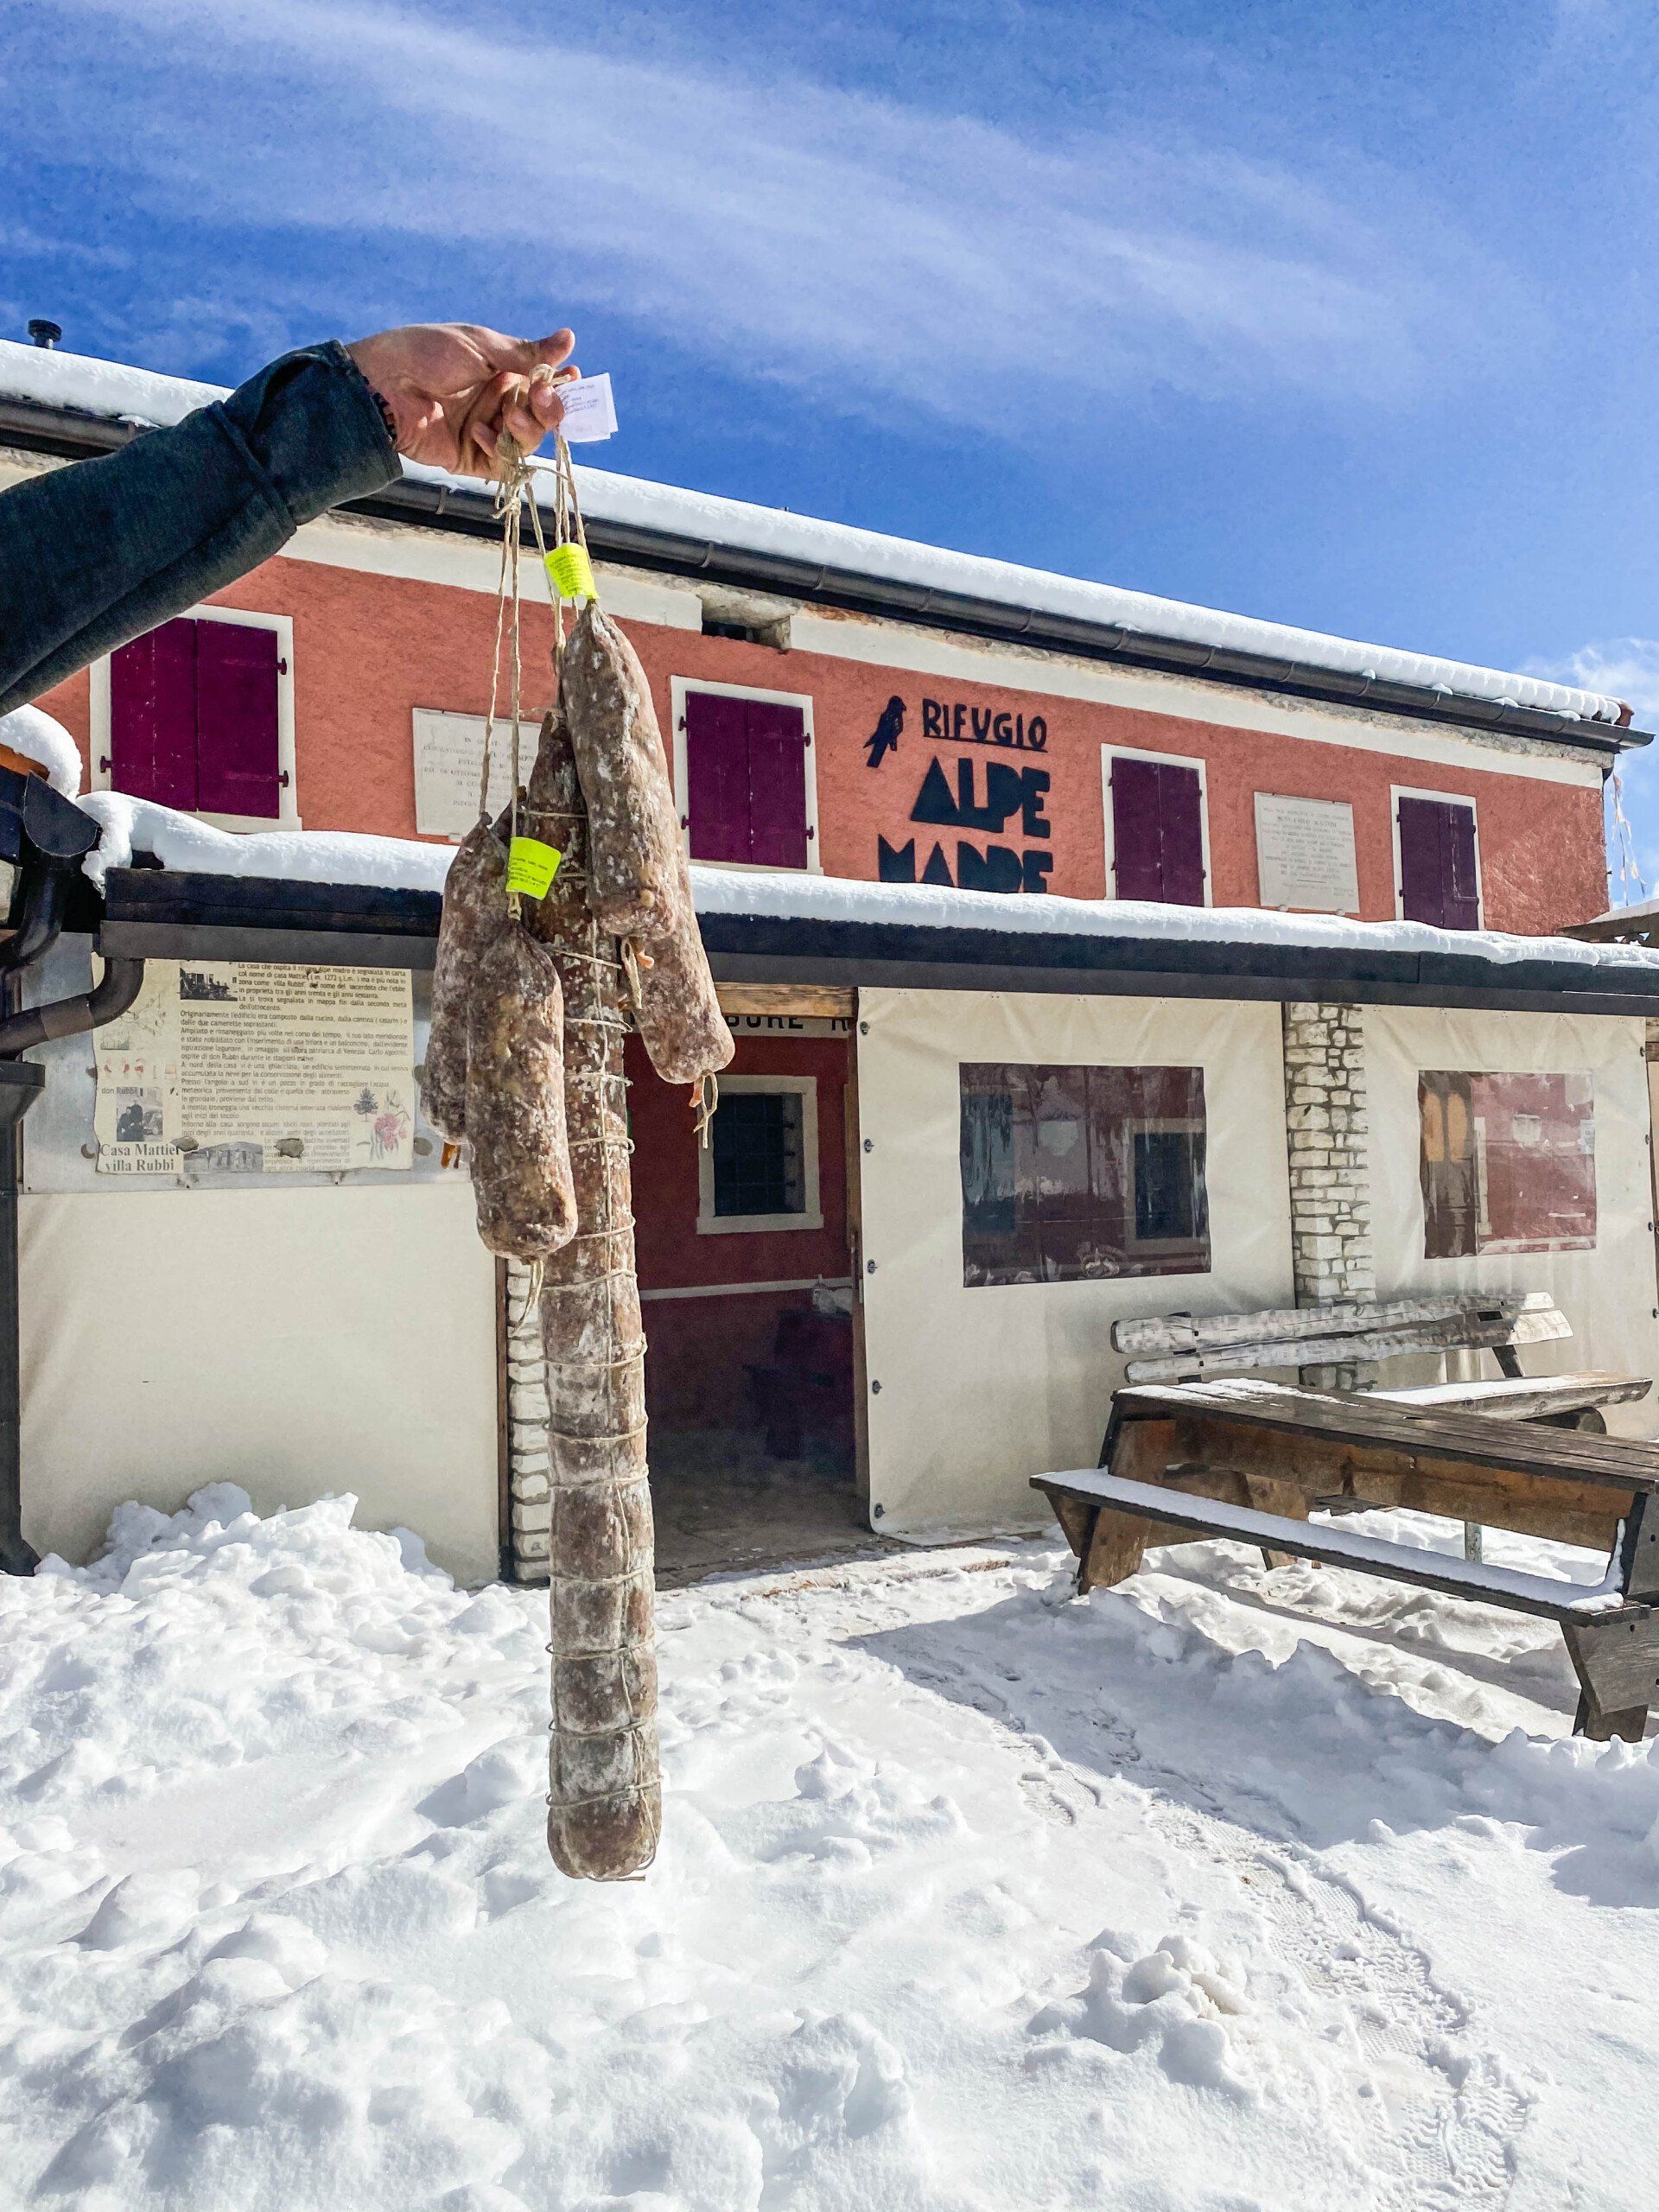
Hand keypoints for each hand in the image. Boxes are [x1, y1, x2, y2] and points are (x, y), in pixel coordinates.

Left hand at [345, 322, 576, 478]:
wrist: (383, 384)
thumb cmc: (426, 354)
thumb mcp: (481, 346)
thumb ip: (527, 353)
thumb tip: (569, 338)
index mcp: (499, 372)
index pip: (541, 383)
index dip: (559, 384)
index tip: (573, 376)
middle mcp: (495, 403)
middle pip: (540, 416)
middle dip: (548, 408)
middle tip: (544, 397)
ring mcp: (484, 431)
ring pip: (527, 441)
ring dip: (527, 428)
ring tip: (511, 415)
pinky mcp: (469, 457)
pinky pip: (502, 464)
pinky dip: (498, 449)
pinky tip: (480, 432)